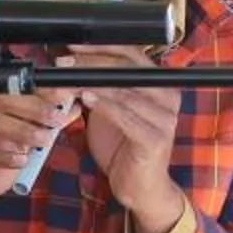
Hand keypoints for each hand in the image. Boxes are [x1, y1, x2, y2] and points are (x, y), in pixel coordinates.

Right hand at [0, 86, 77, 228]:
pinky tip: (21, 160)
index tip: (60, 96)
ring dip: (22, 131)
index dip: (35, 89)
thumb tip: (70, 108)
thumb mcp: (15, 142)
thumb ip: (39, 124)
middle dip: (32, 109)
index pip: (6, 85)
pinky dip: (5, 157)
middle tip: (55, 119)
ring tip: (43, 140)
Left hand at [66, 45, 183, 232]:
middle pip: (128, 69)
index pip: (132, 54)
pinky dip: (105, 105)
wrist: (140, 188)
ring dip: (92, 83)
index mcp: (159, 85)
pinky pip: (126, 116)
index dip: (102, 46)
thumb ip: (99, 88)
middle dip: (92, 62)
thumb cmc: (124, 148)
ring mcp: (165, 118)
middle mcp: (167, 97)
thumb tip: (71, 66)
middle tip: (65, 61)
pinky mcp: (156, 139)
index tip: (74, 44)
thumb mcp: (110, 111)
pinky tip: (86, 98)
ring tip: (67, 79)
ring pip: (125, 91)